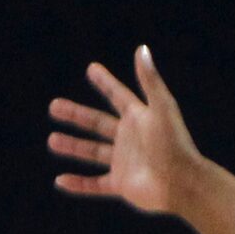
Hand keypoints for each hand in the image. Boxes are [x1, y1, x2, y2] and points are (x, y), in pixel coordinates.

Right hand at [48, 44, 204, 216]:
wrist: (182, 184)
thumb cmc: (175, 145)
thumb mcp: (162, 108)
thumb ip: (149, 80)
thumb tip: (141, 49)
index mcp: (139, 119)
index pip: (118, 96)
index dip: (106, 83)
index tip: (92, 69)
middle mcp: (129, 139)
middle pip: (97, 123)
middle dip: (76, 114)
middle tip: (54, 106)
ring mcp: (124, 162)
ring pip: (92, 152)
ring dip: (73, 146)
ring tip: (52, 140)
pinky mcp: (122, 184)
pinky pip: (95, 184)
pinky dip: (79, 184)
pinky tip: (60, 181)